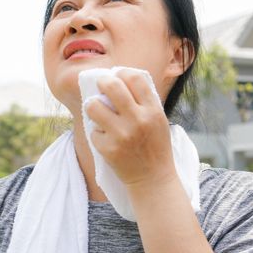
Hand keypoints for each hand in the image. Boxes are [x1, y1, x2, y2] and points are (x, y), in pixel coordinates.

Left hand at [85, 69, 177, 188]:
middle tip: (101, 86)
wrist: (153, 179)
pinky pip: (93, 131)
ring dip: (93, 106)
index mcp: (153, 111)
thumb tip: (118, 78)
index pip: (134, 78)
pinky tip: (107, 139)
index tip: (117, 76)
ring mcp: (122, 135)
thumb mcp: (159, 120)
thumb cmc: (155, 146)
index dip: (122, 73)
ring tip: (98, 111)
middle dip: (102, 82)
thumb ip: (143, 101)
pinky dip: (98, 133)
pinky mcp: (108, 149)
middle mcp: (138, 120)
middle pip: (111, 86)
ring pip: (94, 106)